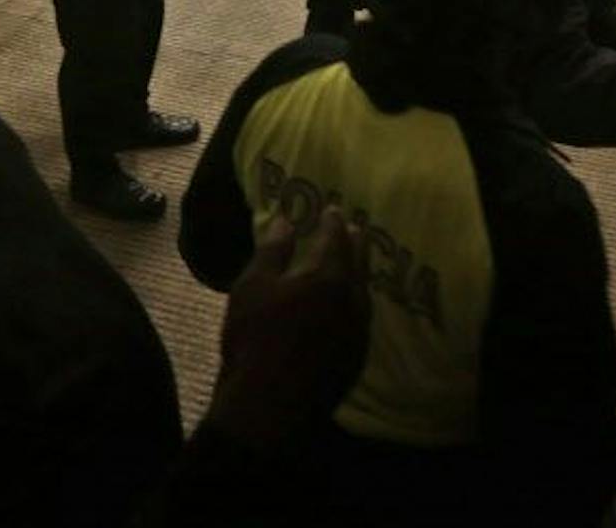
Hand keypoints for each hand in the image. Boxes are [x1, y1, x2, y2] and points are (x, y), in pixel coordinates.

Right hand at [206, 206, 370, 448]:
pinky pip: (360, 320)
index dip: (333, 223)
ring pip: (363, 294)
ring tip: (353, 265)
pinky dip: (355, 304)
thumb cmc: (254, 339)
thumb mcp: (253, 287)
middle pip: (359, 265)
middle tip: (355, 229)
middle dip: (356, 245)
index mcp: (329, 278)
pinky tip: (346, 308)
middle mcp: (352, 302)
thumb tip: (285, 220)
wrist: (268, 406)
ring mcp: (358, 333)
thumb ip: (272, 251)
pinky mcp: (355, 359)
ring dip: (359, 275)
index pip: (336, 240)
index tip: (334, 210)